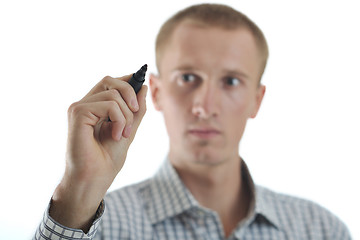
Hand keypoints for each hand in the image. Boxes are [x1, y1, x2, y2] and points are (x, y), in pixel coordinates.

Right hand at [50, 75, 146, 231]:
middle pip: (110, 80)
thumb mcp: (129, 129)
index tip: (142, 86)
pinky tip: (115, 135)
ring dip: (126, 115)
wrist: (95, 179)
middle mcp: (84, 104)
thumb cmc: (107, 159)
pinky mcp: (77, 113)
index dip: (127, 80)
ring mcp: (79, 108)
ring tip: (122, 134)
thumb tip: (143, 86)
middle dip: (130, 95)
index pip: (110, 83)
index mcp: (94, 107)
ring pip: (113, 94)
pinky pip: (109, 104)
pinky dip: (119, 120)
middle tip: (135, 114)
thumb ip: (135, 110)